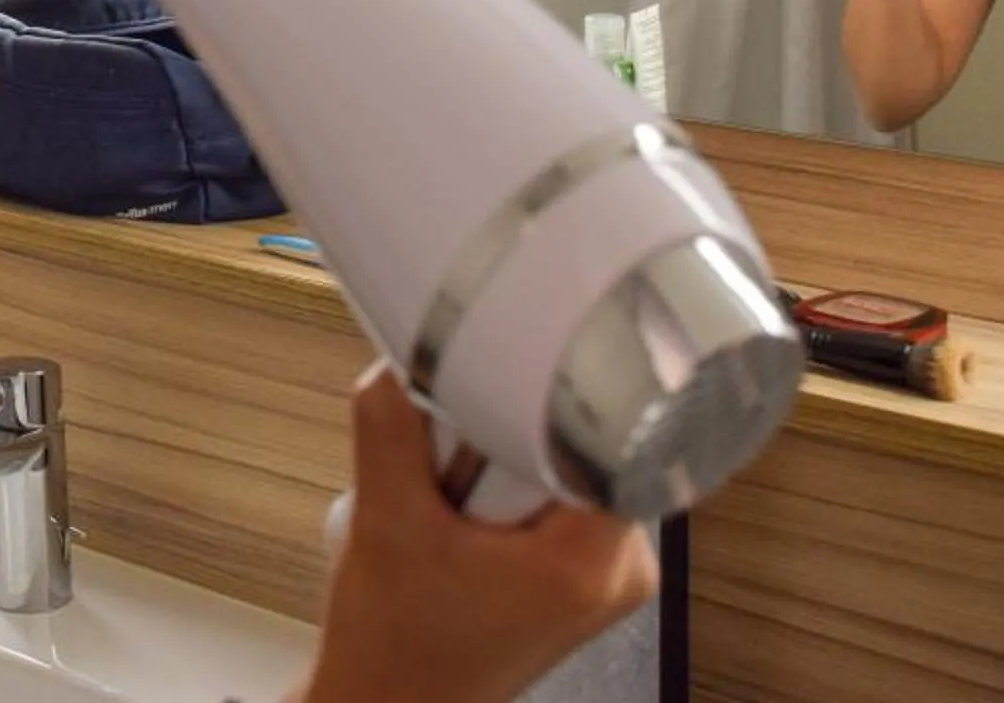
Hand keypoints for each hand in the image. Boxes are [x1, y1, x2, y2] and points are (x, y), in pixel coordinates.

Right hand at [290, 367, 656, 702]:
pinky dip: (515, 486)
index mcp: (591, 563)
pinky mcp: (581, 579)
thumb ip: (391, 426)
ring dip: (514, 458)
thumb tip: (402, 357)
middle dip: (522, 429)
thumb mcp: (384, 523)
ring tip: (459, 485)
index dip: (564, 393)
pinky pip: (563, 497)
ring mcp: (604, 578)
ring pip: (573, 468)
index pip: (616, 436)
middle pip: (591, 447)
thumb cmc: (396, 646)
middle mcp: (619, 571)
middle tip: (463, 442)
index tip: (517, 369)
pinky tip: (469, 504)